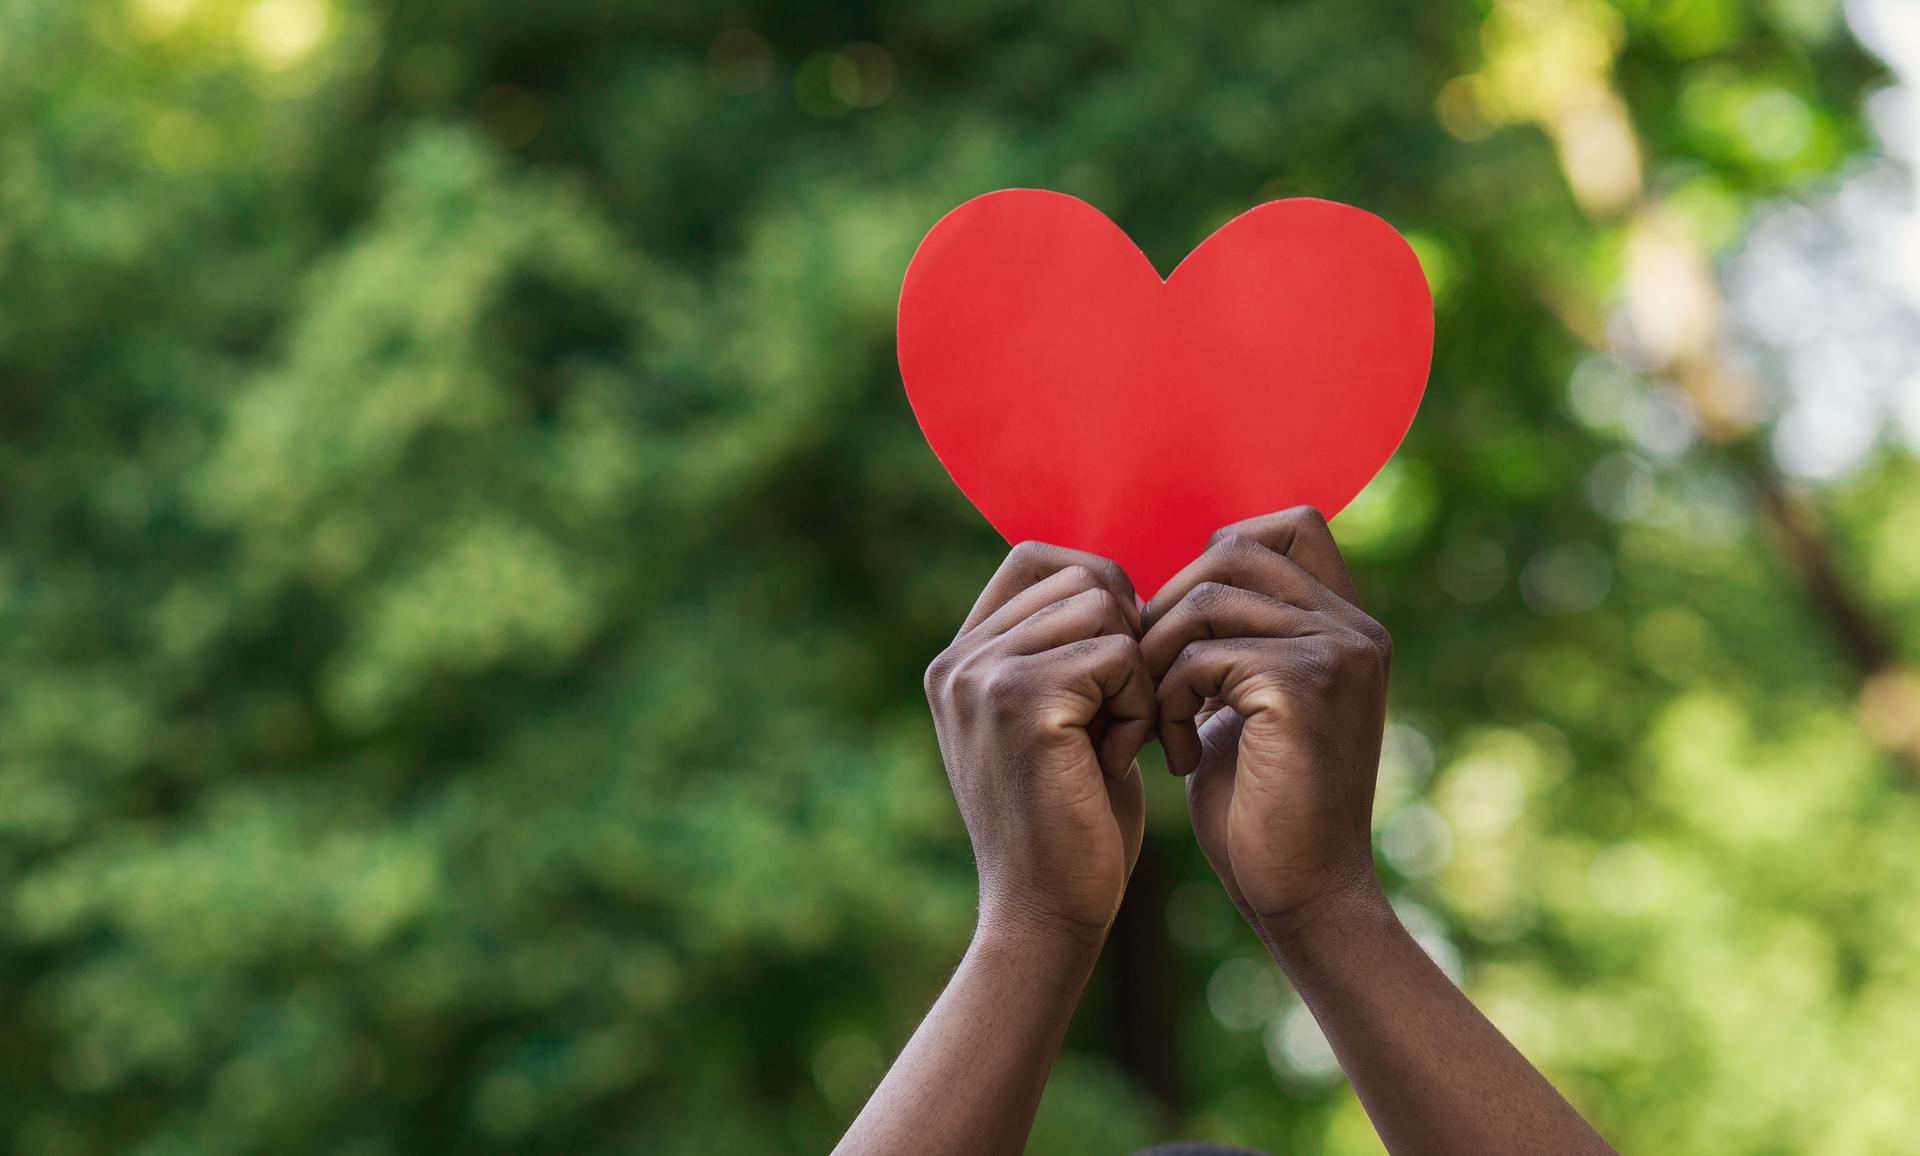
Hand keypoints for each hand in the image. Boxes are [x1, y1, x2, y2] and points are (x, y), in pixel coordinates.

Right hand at [924, 542, 1155, 941]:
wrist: (1047, 915)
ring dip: (1136, 675)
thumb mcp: (1058, 720)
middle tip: (1121, 717)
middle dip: (1127, 639)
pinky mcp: (1021, 702)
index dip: (1101, 591)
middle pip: (1083, 577)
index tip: (1120, 664)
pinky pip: (1119, 654)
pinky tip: (1119, 761)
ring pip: (1105, 608)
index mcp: (960, 658)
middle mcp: (958, 659)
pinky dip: (1140, 707)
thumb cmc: (1072, 823)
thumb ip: (1062, 651)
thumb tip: (1116, 582)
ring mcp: (982, 676)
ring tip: (1116, 741)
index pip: (1038, 556)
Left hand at [1140, 507, 1391, 936]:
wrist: (1301, 897)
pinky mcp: (1303, 686)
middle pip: (1233, 548)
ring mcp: (1337, 652)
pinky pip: (1199, 655)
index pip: (1287, 523)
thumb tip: (1173, 584)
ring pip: (1204, 599)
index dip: (1217, 556)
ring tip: (1157, 722)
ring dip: (1158, 660)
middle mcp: (1355, 627)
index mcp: (1347, 624)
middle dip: (1168, 608)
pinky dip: (1166, 701)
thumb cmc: (1261, 808)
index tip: (1181, 633)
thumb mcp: (1246, 703)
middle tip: (1149, 679)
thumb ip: (1233, 639)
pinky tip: (1176, 754)